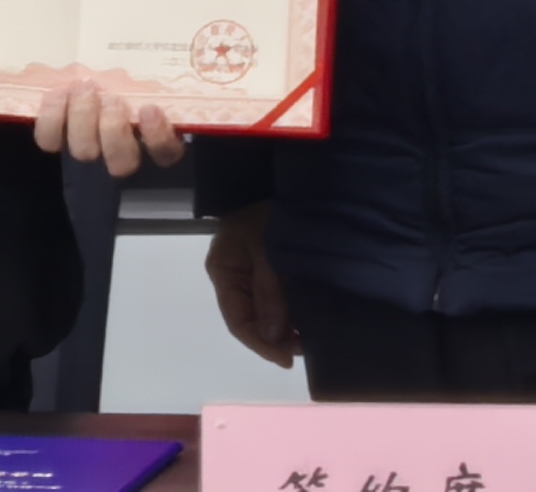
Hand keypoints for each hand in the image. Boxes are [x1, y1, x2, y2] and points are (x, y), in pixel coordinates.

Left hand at [32, 71, 187, 179]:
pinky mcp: (57, 137)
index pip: (165, 153)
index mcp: (152, 134)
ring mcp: (88, 145)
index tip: (150, 108)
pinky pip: (50, 140)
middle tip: (111, 99)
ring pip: (85, 152)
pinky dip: (52, 117)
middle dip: (114, 130)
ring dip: (83, 119)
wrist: (79, 72)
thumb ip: (158, 71)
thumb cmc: (122, 70)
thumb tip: (187, 36)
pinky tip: (58, 93)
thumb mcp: (145, 68)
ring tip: (83, 88)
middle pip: (121, 162)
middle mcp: (121, 148)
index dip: (158, 138)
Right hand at [206, 200, 299, 366]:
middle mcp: (235, 278)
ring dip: (287, 327)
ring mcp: (253, 274)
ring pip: (267, 313)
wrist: (277, 177)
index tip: (288, 359)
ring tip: (311, 337)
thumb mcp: (265, 245)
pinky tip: (309, 318)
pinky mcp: (271, 269)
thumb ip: (268, 289)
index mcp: (224, 271)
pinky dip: (292, 311)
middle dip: (277, 338)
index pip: (238, 321)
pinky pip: (279, 299)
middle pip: (252, 321)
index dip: (261, 344)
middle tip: (306, 348)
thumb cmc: (267, 209)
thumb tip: (274, 336)